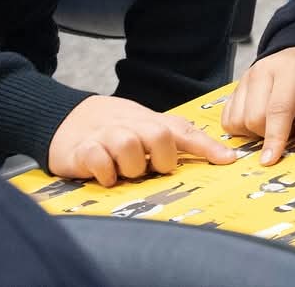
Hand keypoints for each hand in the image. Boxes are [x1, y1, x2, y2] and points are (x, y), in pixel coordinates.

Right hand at [47, 96, 234, 185]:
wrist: (67, 119)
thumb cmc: (115, 129)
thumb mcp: (147, 128)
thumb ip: (180, 139)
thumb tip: (224, 156)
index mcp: (150, 122)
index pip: (183, 130)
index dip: (206, 146)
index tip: (227, 161)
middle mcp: (131, 126)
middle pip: (159, 136)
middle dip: (161, 158)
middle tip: (151, 167)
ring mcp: (106, 136)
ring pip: (129, 146)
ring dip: (131, 167)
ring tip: (125, 172)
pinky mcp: (82, 150)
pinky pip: (99, 159)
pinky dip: (105, 171)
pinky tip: (106, 175)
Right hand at [221, 47, 294, 165]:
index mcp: (291, 70)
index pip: (278, 108)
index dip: (274, 137)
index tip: (269, 160)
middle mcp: (263, 71)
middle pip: (254, 118)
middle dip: (270, 135)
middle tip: (292, 126)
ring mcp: (246, 78)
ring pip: (238, 120)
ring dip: (255, 132)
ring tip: (277, 122)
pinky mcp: (237, 87)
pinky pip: (228, 118)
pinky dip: (242, 128)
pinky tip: (261, 121)